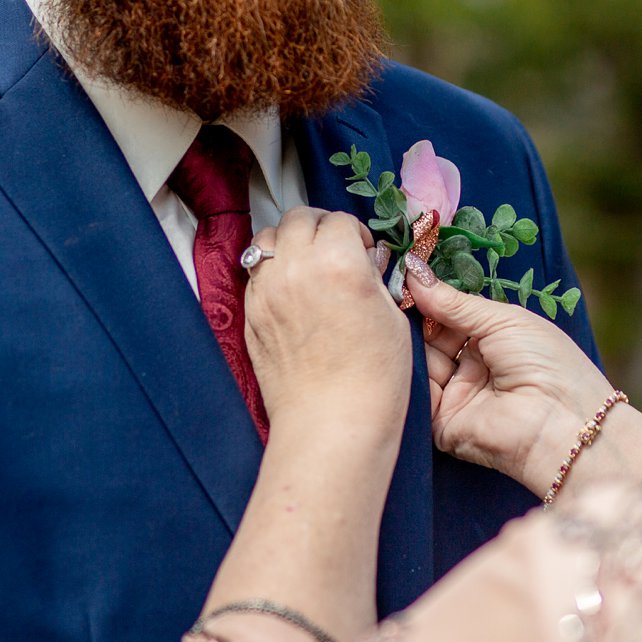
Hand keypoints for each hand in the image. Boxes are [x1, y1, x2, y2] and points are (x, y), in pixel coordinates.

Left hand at [242, 209, 410, 430]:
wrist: (331, 423)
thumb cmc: (373, 377)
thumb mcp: (390, 316)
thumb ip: (371, 277)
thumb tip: (364, 260)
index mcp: (337, 262)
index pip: (339, 221)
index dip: (356, 233)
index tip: (365, 251)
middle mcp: (295, 268)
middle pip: (298, 219)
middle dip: (320, 227)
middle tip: (336, 248)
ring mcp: (266, 291)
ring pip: (267, 239)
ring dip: (288, 241)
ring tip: (307, 264)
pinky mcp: (250, 315)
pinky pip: (255, 273)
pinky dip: (272, 270)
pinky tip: (292, 291)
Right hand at [404, 260, 616, 489]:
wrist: (561, 423)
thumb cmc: (546, 363)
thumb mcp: (503, 320)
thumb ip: (455, 302)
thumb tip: (414, 274)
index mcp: (492, 340)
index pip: (449, 316)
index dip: (428, 298)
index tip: (401, 276)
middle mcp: (471, 367)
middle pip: (429, 338)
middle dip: (413, 318)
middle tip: (391, 295)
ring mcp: (455, 396)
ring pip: (418, 363)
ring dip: (408, 343)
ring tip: (394, 322)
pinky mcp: (440, 424)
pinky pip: (416, 395)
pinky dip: (406, 373)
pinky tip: (397, 351)